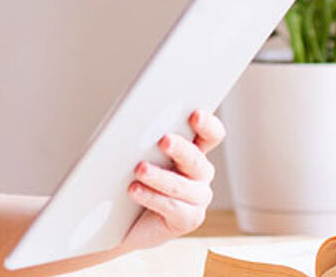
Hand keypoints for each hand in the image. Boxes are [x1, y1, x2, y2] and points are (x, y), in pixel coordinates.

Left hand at [119, 110, 225, 251]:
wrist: (124, 221)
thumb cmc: (133, 180)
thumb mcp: (140, 155)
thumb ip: (147, 141)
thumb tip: (133, 126)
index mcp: (194, 150)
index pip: (211, 135)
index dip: (207, 125)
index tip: (194, 114)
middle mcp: (200, 174)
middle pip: (196, 159)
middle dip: (180, 149)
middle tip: (164, 140)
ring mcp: (197, 198)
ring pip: (181, 185)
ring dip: (159, 176)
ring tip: (140, 169)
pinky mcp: (187, 219)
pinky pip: (172, 207)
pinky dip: (152, 197)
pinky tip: (135, 190)